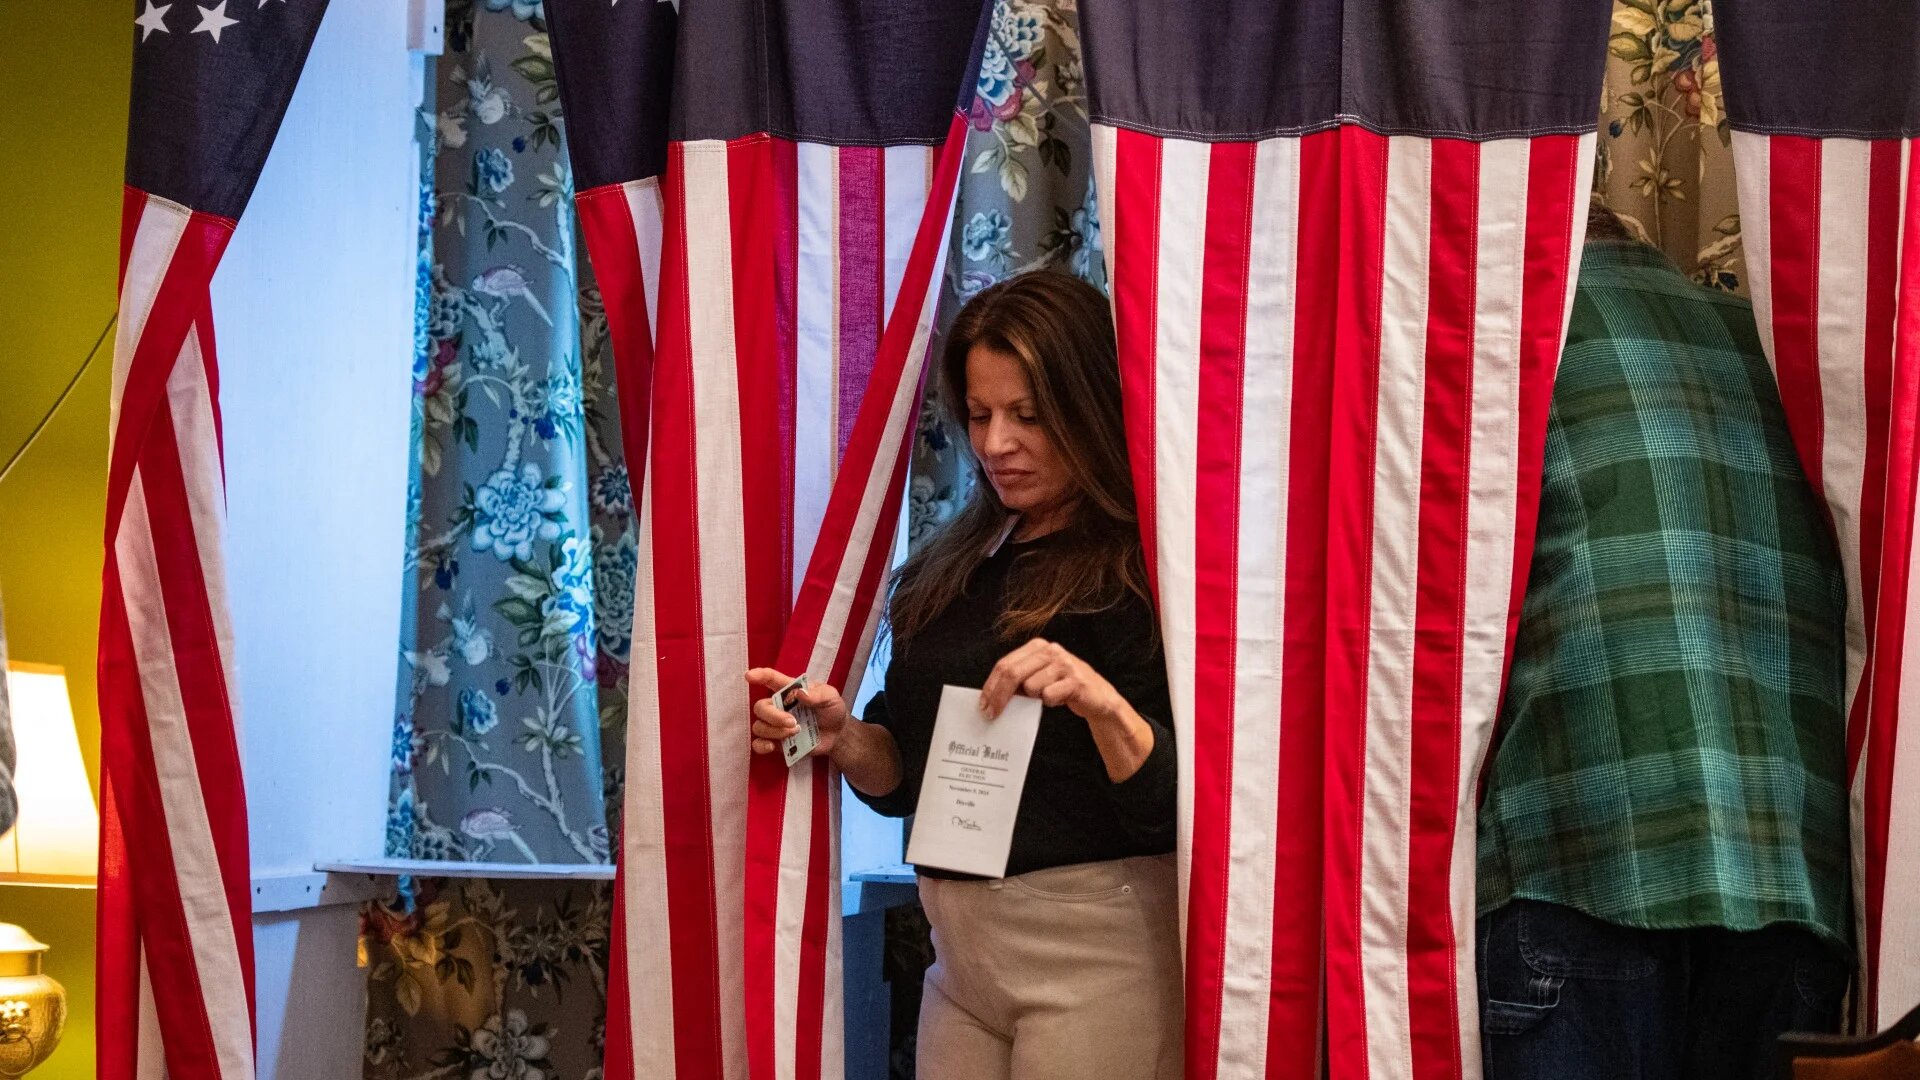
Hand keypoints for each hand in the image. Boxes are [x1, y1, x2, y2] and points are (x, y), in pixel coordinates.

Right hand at [745, 668, 850, 758]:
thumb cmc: (831, 709)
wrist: (838, 734)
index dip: (759, 676)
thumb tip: (800, 694)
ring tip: (795, 732)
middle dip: (773, 716)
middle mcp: (778, 706)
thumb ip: (818, 694)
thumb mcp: (831, 697)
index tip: (749, 676)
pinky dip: (761, 745)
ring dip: (774, 731)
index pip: (771, 679)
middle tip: (793, 723)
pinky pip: (758, 744)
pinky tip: (772, 746)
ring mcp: (775, 725)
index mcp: (790, 690)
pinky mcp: (777, 742)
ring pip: (759, 726)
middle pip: (760, 708)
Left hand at [979, 638, 1125, 725]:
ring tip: (1047, 696)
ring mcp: (1064, 664)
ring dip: (1034, 698)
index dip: (991, 686)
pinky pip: (1049, 696)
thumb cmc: (1063, 687)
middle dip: (998, 697)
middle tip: (990, 715)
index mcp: (1038, 646)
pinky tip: (1060, 698)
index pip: (1005, 664)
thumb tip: (991, 697)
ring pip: (1031, 687)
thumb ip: (1018, 679)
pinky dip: (1050, 702)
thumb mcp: (1039, 677)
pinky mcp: (1075, 680)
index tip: (983, 705)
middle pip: (1012, 673)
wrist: (1098, 697)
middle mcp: (1050, 650)